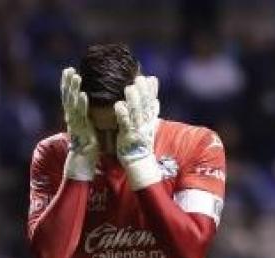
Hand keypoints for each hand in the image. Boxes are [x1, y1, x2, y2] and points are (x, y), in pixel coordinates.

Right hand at [60, 67, 97, 180]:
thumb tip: (89, 101)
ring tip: (76, 76)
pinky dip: (83, 105)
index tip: (68, 70)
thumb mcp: (86, 125)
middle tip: (69, 69)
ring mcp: (76, 124)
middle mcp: (71, 118)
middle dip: (68, 83)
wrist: (83, 161)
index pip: (68, 97)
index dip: (67, 84)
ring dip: (74, 90)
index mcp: (72, 116)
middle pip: (68, 98)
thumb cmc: (87, 144)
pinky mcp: (82, 130)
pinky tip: (84, 94)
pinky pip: (82, 115)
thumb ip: (86, 113)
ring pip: (73, 104)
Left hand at [114, 75, 161, 189]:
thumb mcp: (147, 126)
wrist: (138, 162)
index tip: (151, 78)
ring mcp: (137, 130)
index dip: (152, 91)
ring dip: (133, 100)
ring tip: (129, 87)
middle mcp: (145, 124)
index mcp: (149, 120)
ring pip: (136, 112)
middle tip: (140, 78)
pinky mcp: (127, 136)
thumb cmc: (140, 143)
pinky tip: (118, 105)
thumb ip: (150, 113)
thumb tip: (156, 100)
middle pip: (145, 105)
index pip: (152, 103)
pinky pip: (125, 124)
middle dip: (143, 91)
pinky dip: (122, 114)